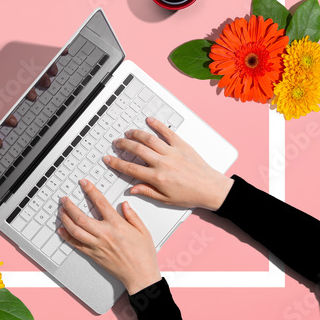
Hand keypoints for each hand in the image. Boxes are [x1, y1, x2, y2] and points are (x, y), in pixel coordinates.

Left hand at [58, 179, 160, 294]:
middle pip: (80, 217)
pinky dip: (67, 237)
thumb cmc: (143, 256)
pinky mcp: (93, 255)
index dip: (90, 190)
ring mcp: (97, 245)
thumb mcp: (143, 231)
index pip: (100, 203)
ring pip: (75, 230)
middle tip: (64, 199)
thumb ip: (133, 216)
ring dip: (65, 219)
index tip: (84, 183)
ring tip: (61, 211)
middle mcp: (104, 234)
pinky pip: (76, 244)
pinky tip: (61, 230)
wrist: (140, 276)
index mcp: (117, 226)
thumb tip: (124, 205)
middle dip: (69, 206)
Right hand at [106, 117, 233, 210]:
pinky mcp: (182, 145)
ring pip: (149, 139)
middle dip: (123, 144)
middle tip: (117, 143)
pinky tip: (150, 121)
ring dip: (136, 134)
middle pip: (136, 150)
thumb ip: (147, 192)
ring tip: (129, 132)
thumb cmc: (191, 195)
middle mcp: (163, 163)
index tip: (108, 159)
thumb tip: (132, 189)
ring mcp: (172, 152)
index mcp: (157, 178)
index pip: (130, 169)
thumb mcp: (166, 199)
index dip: (116, 163)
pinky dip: (158, 125)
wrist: (211, 189)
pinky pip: (167, 132)